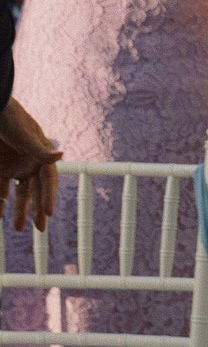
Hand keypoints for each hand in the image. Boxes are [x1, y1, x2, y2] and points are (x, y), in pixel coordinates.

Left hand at [0, 99, 58, 228]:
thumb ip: (40, 149)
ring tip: (18, 228)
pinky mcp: (0, 167)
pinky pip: (0, 188)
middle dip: (38, 210)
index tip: (47, 214)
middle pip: (35, 191)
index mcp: (41, 155)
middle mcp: (30, 163)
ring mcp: (14, 166)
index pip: (47, 181)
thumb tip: (62, 154)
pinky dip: (0, 201)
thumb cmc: (8, 117)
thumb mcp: (23, 134)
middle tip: (40, 229)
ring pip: (19, 194)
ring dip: (18, 210)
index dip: (48, 197)